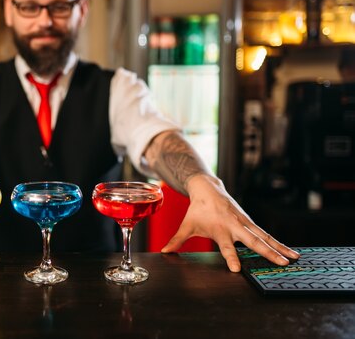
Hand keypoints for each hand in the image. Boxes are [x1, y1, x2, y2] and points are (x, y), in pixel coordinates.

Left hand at [161, 175, 299, 271]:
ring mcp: (245, 223)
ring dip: (280, 247)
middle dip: (268, 252)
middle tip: (281, 263)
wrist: (208, 189)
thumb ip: (177, 239)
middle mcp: (235, 226)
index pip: (226, 247)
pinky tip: (290, 251)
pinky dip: (278, 242)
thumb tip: (164, 251)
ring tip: (294, 259)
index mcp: (219, 229)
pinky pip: (265, 233)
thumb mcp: (187, 225)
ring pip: (264, 236)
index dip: (231, 257)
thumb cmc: (197, 210)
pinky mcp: (250, 221)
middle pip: (253, 241)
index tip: (237, 269)